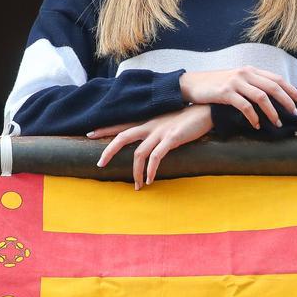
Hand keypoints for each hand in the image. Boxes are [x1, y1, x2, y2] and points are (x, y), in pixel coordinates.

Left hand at [88, 105, 211, 189]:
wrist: (206, 110)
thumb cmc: (189, 117)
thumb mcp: (168, 121)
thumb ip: (157, 129)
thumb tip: (151, 142)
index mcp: (148, 120)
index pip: (122, 124)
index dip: (105, 129)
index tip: (89, 134)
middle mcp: (150, 125)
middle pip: (122, 137)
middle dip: (109, 151)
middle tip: (100, 164)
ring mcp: (160, 132)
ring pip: (139, 153)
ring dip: (135, 172)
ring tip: (137, 185)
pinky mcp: (172, 139)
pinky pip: (156, 157)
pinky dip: (151, 170)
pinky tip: (150, 180)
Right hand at [179, 66, 296, 129]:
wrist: (192, 84)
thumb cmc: (216, 85)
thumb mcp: (237, 80)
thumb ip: (253, 84)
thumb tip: (272, 96)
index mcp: (251, 70)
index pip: (277, 78)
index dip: (291, 90)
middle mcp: (245, 73)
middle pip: (273, 87)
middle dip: (287, 101)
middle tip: (296, 114)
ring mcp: (236, 82)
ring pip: (262, 97)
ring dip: (272, 112)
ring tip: (278, 124)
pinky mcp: (225, 93)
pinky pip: (245, 106)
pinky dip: (253, 117)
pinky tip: (256, 125)